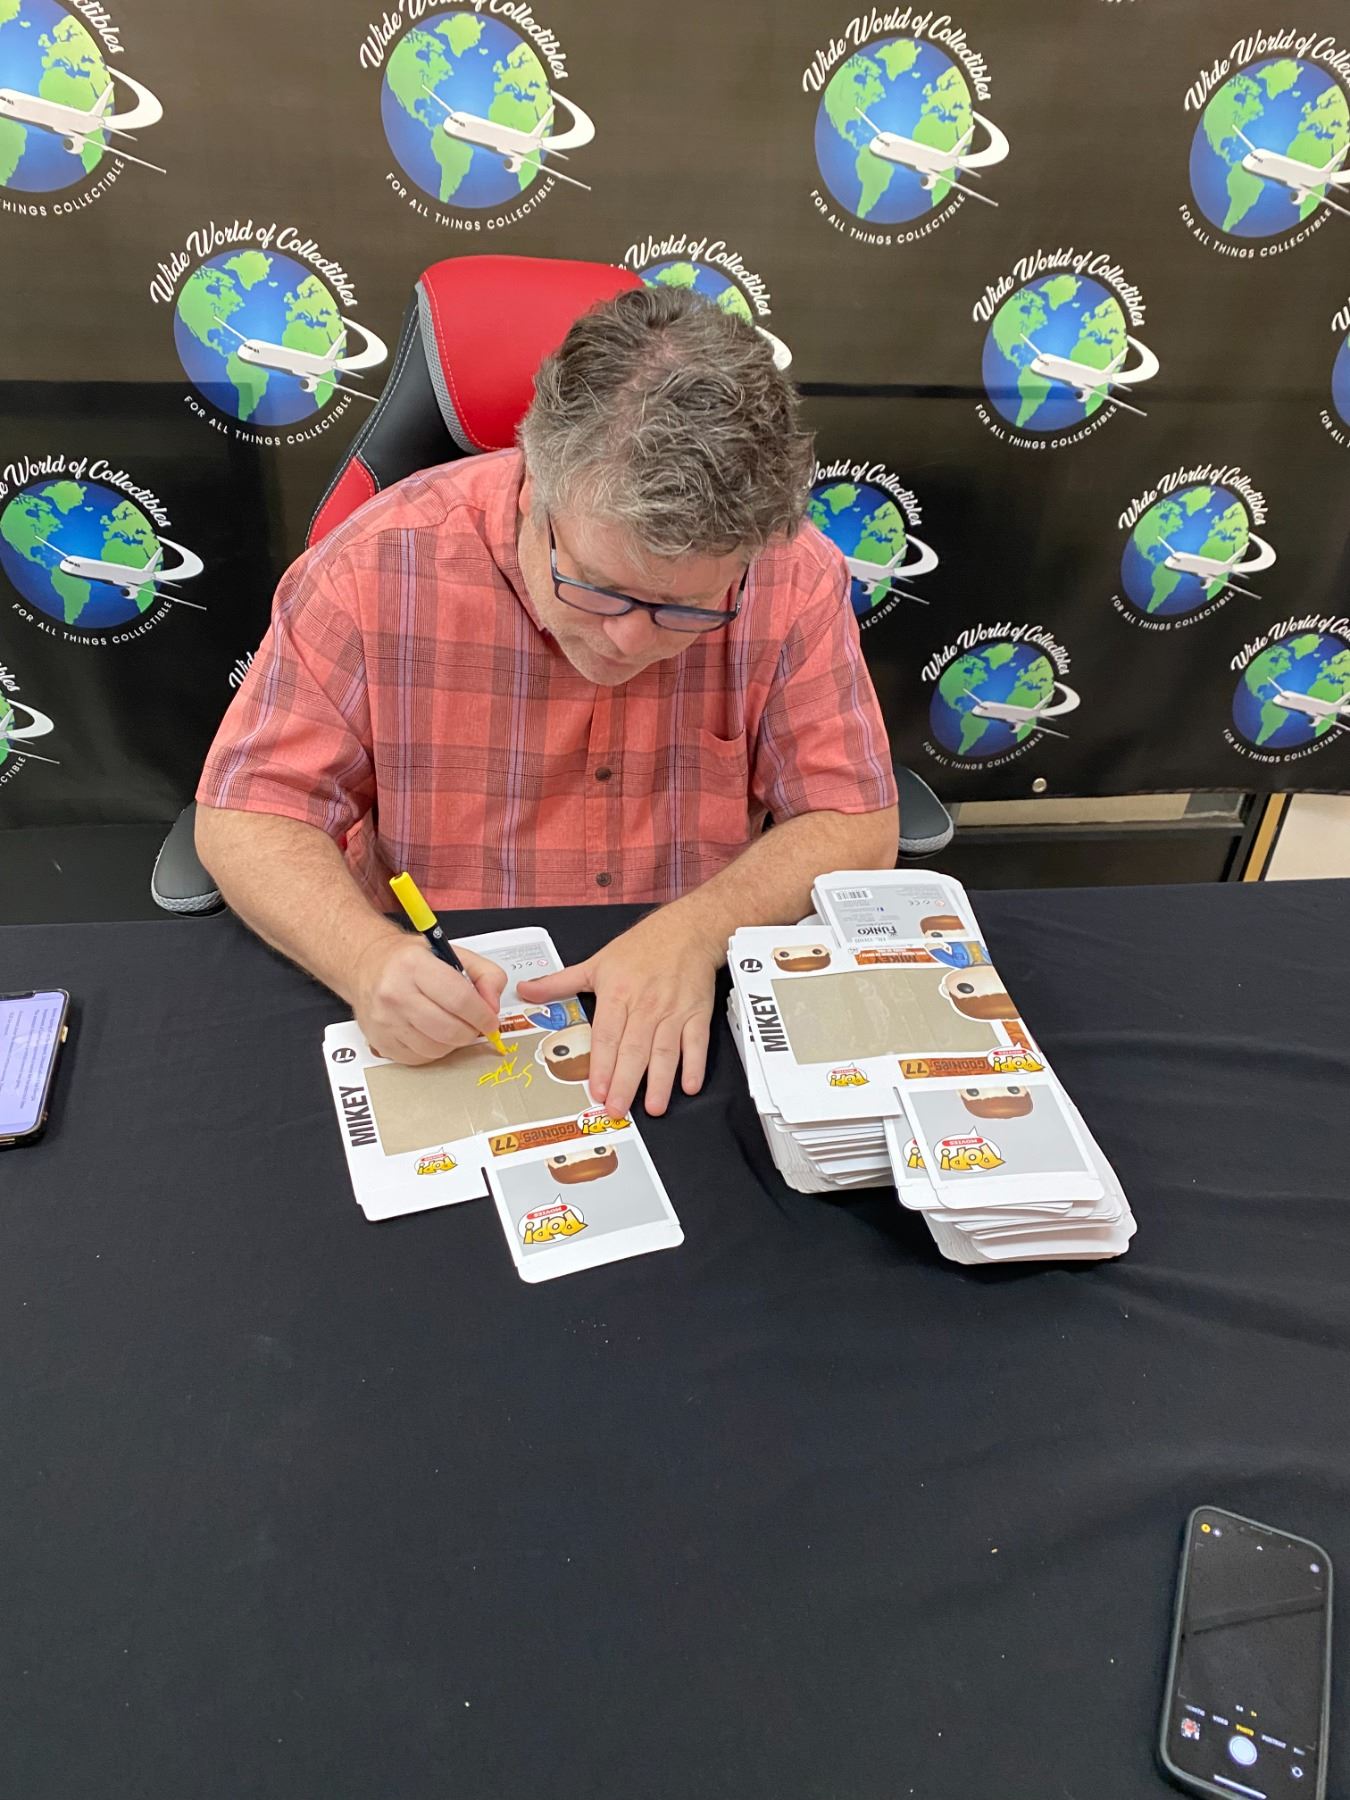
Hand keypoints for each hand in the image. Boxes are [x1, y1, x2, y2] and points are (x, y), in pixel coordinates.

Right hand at [353, 934, 506, 1064]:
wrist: (366, 966)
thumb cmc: (408, 960)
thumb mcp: (451, 953)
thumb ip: (485, 974)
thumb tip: (493, 1005)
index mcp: (414, 965)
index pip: (460, 999)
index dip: (483, 1015)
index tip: (490, 1020)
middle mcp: (395, 993)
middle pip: (449, 1030)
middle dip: (471, 1032)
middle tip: (474, 1025)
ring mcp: (385, 1021)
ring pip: (437, 1049)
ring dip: (453, 1042)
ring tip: (451, 1024)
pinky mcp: (381, 1041)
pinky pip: (420, 1059)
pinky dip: (434, 1050)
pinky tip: (432, 1033)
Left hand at [516, 910, 720, 1117]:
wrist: (685, 931)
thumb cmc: (641, 948)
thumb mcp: (596, 962)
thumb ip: (559, 983)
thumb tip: (526, 991)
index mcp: (618, 994)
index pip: (607, 1036)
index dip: (602, 1065)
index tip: (596, 1090)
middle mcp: (645, 1005)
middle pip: (634, 1049)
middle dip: (625, 1082)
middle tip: (617, 1109)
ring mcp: (673, 1011)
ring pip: (665, 1051)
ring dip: (659, 1081)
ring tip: (652, 1107)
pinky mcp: (697, 1013)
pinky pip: (696, 1043)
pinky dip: (694, 1065)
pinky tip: (689, 1086)